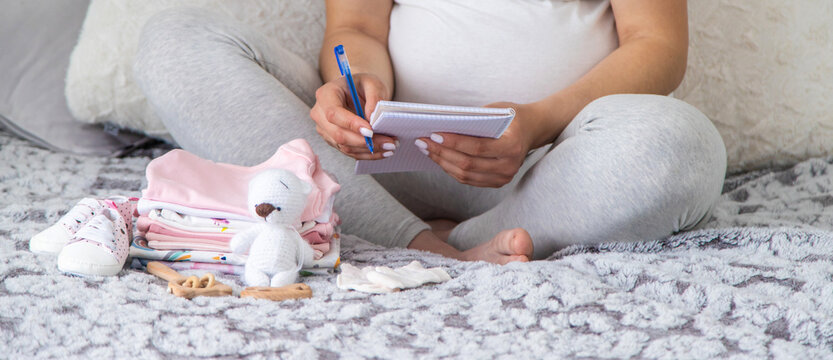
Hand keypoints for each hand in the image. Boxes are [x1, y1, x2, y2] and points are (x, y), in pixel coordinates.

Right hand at [310, 73, 396, 159]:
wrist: (355, 92)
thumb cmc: (362, 85)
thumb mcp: (372, 83)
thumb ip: (374, 97)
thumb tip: (373, 119)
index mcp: (326, 95)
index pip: (334, 113)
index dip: (351, 124)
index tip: (371, 130)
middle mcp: (320, 114)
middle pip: (339, 134)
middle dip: (365, 142)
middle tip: (389, 142)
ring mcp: (325, 130)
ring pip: (345, 146)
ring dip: (369, 150)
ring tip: (390, 147)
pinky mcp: (333, 141)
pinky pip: (349, 151)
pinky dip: (367, 154)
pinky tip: (383, 151)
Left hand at [417, 102, 534, 187]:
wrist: (533, 130)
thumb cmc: (512, 116)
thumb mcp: (497, 110)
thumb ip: (475, 118)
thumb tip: (442, 124)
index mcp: (512, 146)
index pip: (477, 148)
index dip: (453, 143)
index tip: (433, 134)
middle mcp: (509, 166)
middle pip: (468, 164)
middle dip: (442, 153)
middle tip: (422, 142)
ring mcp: (504, 177)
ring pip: (465, 175)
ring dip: (442, 162)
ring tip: (426, 149)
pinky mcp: (497, 182)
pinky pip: (468, 180)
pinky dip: (451, 169)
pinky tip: (439, 158)